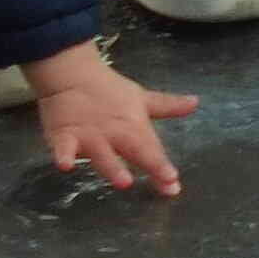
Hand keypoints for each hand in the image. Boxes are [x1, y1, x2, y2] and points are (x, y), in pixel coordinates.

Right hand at [27, 42, 197, 195]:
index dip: (162, 167)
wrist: (71, 75)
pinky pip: (62, 147)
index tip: (174, 182)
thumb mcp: (142, 99)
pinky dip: (63, 155)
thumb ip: (168, 106)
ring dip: (113, 167)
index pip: (152, 150)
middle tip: (165, 177)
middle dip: (151, 164)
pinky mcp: (63, 135)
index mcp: (134, 127)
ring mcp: (89, 136)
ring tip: (124, 182)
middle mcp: (115, 134)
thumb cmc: (109, 92)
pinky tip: (65, 165)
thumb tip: (195, 102)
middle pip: (135, 151)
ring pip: (102, 154)